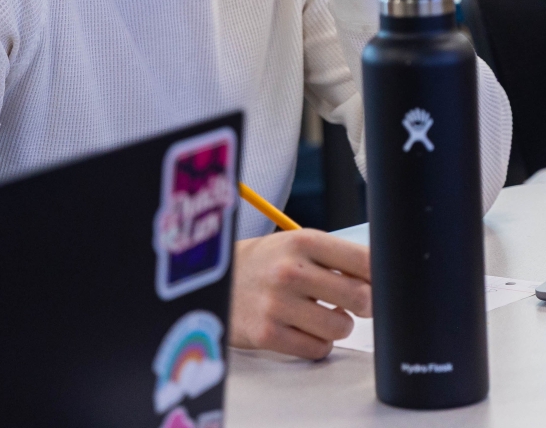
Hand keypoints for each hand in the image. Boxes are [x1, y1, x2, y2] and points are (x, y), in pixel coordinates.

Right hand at [230, 229, 371, 359]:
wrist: (213, 279)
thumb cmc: (263, 262)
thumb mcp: (294, 245)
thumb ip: (334, 258)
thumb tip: (379, 278)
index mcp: (302, 241)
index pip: (363, 259)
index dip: (379, 275)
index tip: (378, 282)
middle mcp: (290, 270)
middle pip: (360, 298)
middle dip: (364, 304)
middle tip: (354, 302)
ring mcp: (278, 304)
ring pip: (341, 327)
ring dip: (337, 325)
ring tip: (320, 313)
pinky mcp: (268, 334)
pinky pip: (318, 349)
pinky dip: (317, 343)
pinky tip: (301, 328)